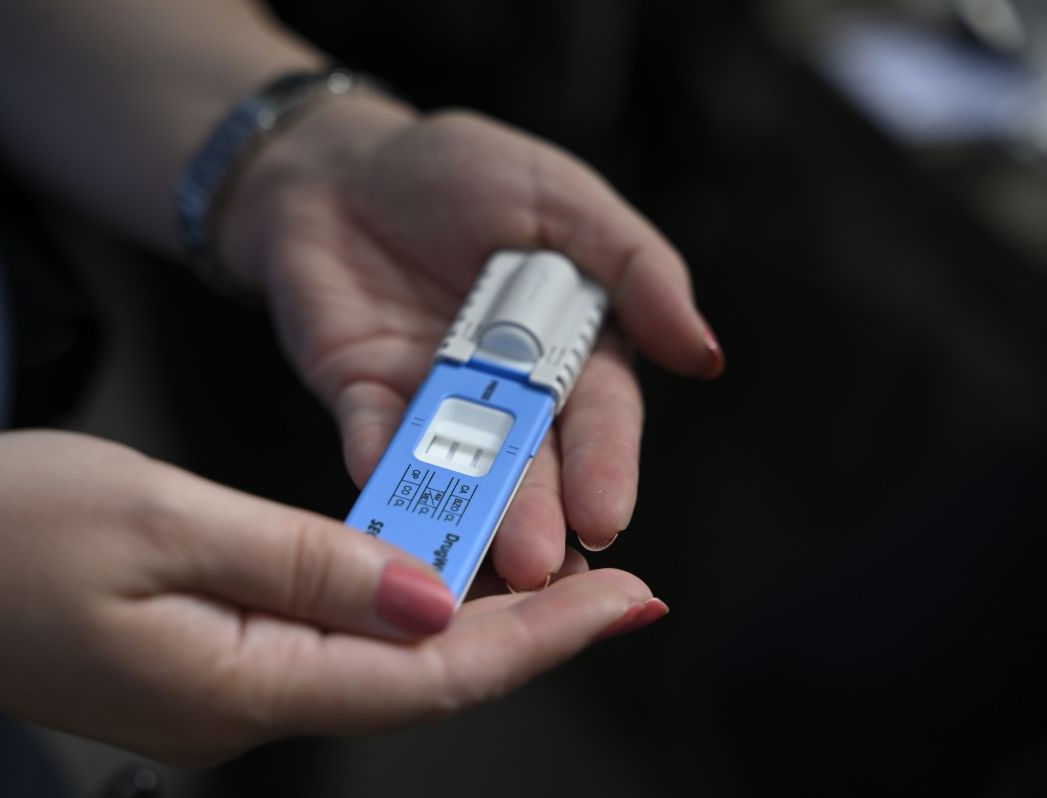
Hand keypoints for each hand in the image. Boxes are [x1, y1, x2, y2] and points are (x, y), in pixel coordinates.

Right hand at [0, 431, 661, 762]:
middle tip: (617, 587)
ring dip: (469, 622)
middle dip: (529, 634)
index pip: (431, 677)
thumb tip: (423, 599)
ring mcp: (224, 694)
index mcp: (242, 682)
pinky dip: (393, 609)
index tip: (625, 599)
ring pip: (379, 665)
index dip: (540, 640)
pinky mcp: (204, 666)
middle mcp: (244, 708)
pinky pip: (326, 644)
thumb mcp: (157, 520)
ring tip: (550, 578)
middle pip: (420, 680)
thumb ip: (301, 561)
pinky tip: (427, 577)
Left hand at [222, 94, 722, 589]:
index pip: (597, 416)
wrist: (342, 165)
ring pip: (458, 468)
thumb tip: (703, 353)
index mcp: (571, 347)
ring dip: (466, 514)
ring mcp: (432, 399)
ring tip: (474, 563)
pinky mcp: (361, 396)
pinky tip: (385, 492)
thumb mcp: (559, 197)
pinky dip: (378, 463)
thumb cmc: (461, 172)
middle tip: (536, 566)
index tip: (605, 517)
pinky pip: (369, 436)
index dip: (603, 467)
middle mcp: (506, 389)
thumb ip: (633, 268)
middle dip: (535, 515)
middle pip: (530, 461)